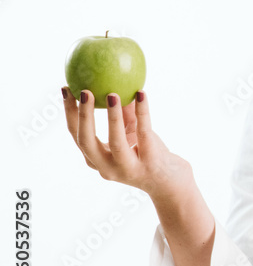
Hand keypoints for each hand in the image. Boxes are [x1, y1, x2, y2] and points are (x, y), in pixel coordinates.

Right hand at [62, 88, 192, 199]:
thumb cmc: (149, 155)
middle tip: (83, 91)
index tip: (66, 89)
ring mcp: (128, 168)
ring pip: (116, 142)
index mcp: (97, 160)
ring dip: (112, 116)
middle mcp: (107, 167)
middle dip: (82, 116)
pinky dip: (143, 112)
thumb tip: (114, 82)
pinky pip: (144, 133)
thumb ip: (124, 113)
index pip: (77, 135)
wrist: (172, 183)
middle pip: (86, 142)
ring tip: (112, 93)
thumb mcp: (132, 134)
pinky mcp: (150, 163)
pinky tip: (142, 94)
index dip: (69, 113)